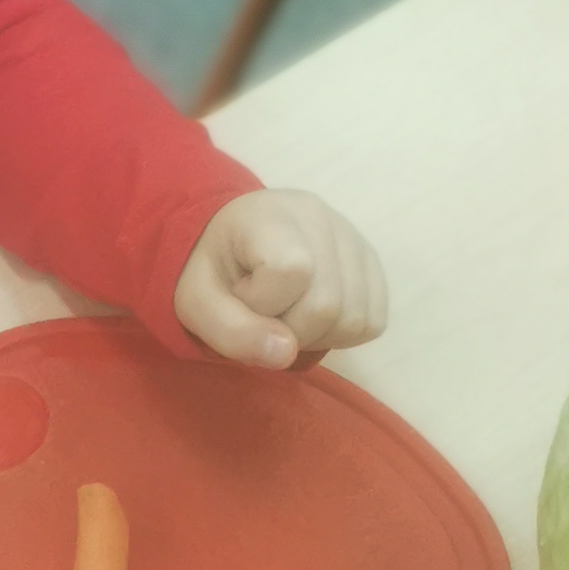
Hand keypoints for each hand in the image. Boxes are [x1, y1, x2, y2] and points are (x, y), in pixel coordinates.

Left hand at [171, 187, 386, 368]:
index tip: (239, 296)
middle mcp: (323, 219)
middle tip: (261, 312)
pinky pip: (373, 322)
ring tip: (286, 312)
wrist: (231, 240)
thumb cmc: (212, 270)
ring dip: (316, 336)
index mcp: (272, 215)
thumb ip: (231, 330)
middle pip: (328, 305)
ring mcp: (354, 240)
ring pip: (356, 319)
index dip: (263, 304)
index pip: (293, 272)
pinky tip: (311, 315)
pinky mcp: (372, 263)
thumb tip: (286, 353)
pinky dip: (340, 334)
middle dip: (288, 329)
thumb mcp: (196, 302)